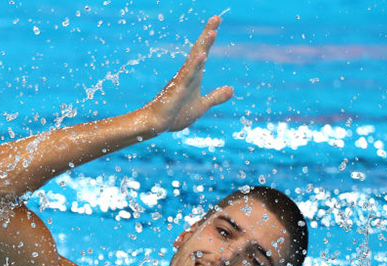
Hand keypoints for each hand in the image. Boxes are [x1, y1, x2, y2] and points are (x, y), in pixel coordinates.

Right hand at [139, 15, 233, 134]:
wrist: (155, 126)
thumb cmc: (175, 115)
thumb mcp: (201, 106)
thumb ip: (215, 97)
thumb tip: (231, 89)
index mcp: (193, 76)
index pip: (203, 52)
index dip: (209, 37)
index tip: (216, 20)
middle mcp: (186, 74)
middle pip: (199, 50)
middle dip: (207, 34)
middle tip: (216, 18)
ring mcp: (181, 82)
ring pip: (194, 61)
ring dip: (203, 47)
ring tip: (212, 32)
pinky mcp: (176, 92)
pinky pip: (186, 78)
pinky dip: (194, 67)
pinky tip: (201, 57)